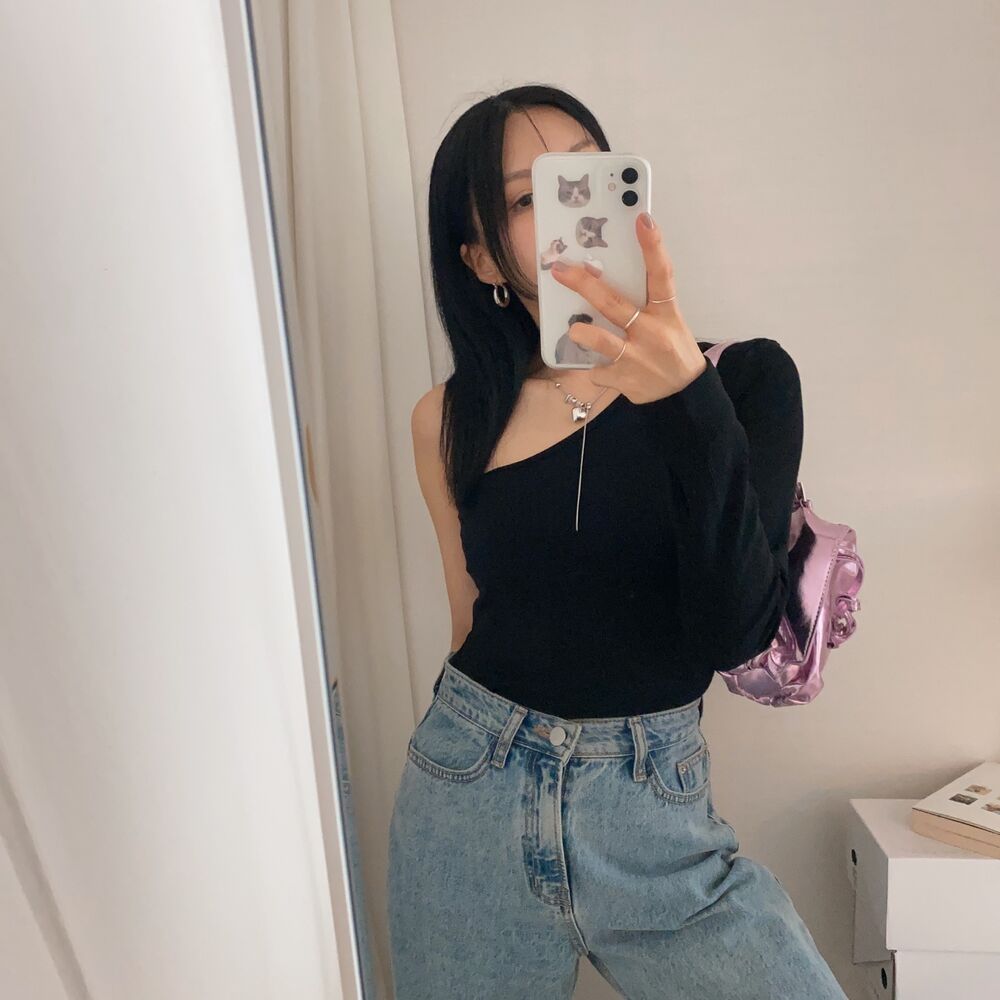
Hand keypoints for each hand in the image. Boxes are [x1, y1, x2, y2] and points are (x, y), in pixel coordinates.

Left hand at [549, 212, 706, 403]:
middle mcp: (651, 332)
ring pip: (604, 342)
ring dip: (584, 334)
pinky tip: (586, 363)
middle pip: (615, 303)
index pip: (662, 274)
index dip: (653, 246)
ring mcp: (636, 358)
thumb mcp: (668, 322)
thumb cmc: (670, 349)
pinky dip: (589, 365)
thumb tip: (605, 275)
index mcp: (666, 312)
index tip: (642, 220)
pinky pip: (596, 369)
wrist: (683, 395)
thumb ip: (645, 302)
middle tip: (560, 269)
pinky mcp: (623, 380)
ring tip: (573, 329)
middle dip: (585, 284)